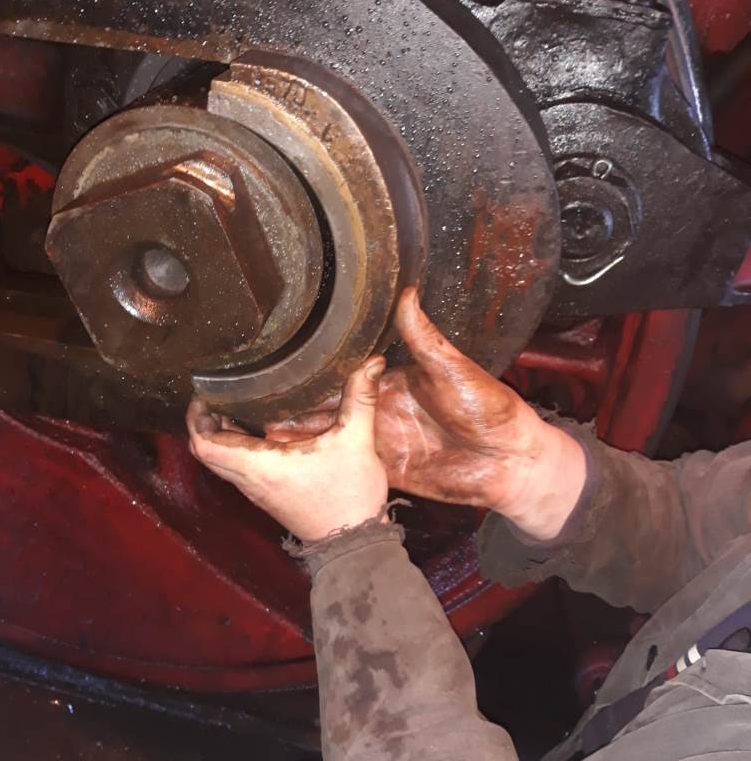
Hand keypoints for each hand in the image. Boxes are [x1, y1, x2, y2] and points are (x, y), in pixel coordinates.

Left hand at [187, 358, 388, 541]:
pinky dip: (236, 449)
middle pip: (207, 453)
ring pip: (222, 462)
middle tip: (216, 395)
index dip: (196, 419)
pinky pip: (238, 470)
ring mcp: (257, 491)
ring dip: (220, 436)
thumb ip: (360, 399)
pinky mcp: (268, 495)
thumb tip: (373, 362)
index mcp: (260, 467)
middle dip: (204, 423)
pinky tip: (258, 429)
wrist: (354, 544)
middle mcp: (250, 481)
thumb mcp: (356, 442)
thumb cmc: (349, 496)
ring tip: (234, 405)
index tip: (203, 394)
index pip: (204, 446)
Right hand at [267, 288, 585, 540]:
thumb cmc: (490, 408)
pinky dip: (318, 460)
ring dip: (298, 431)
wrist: (509, 464)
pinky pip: (346, 463)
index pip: (346, 369)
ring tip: (253, 422)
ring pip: (330, 434)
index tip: (282, 354)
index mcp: (392, 380)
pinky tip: (286, 458)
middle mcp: (379, 408)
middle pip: (328, 403)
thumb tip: (407, 291)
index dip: (316, 365)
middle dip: (293, 399)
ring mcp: (379, 440)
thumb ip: (424, 338)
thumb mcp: (453, 368)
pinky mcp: (385, 469)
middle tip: (252, 391)